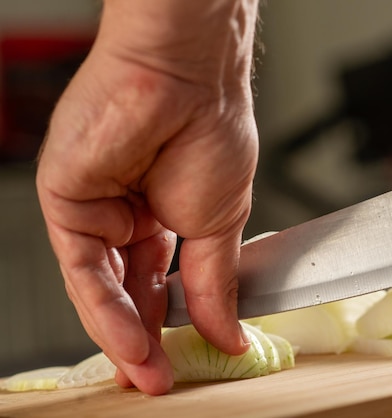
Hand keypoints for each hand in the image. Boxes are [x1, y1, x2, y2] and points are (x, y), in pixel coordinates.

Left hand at [36, 0, 258, 394]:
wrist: (190, 80)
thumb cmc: (213, 130)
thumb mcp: (222, 224)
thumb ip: (214, 284)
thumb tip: (229, 332)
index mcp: (167, 216)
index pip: (162, 281)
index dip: (173, 323)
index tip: (192, 356)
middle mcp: (126, 215)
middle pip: (128, 291)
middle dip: (145, 340)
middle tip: (161, 379)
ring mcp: (96, 210)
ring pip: (101, 288)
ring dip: (124, 334)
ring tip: (148, 372)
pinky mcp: (67, 202)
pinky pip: (83, 269)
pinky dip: (107, 308)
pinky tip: (131, 339)